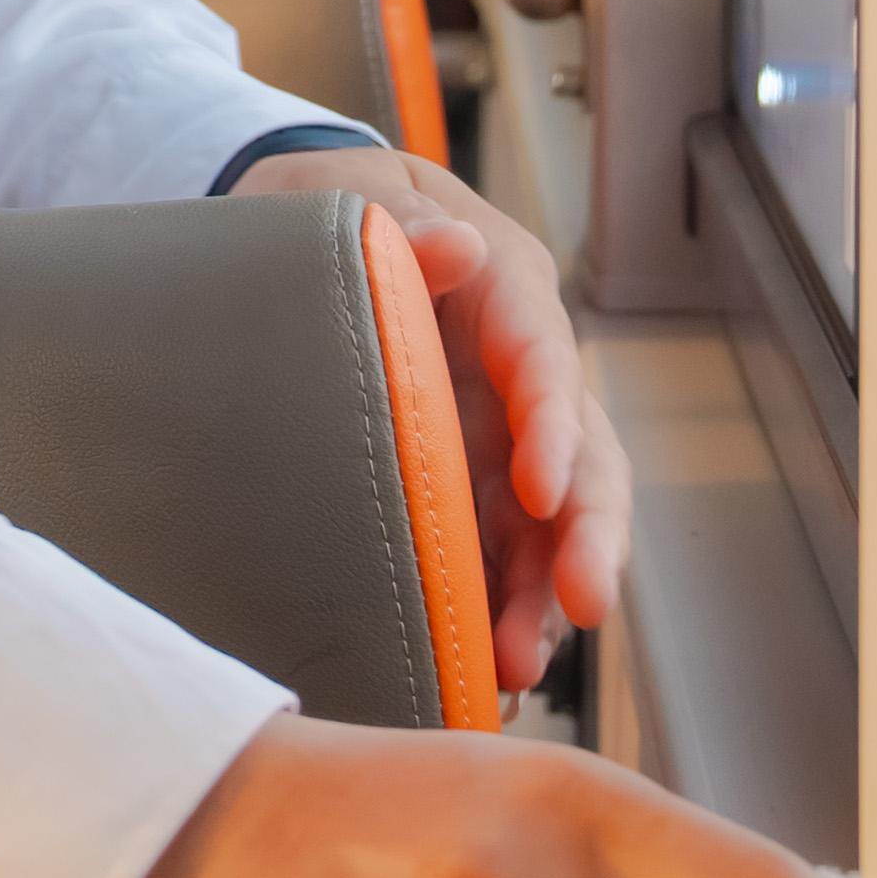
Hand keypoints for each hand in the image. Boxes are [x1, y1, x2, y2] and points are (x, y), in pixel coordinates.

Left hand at [235, 144, 620, 685]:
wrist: (291, 238)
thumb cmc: (327, 210)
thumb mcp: (350, 197)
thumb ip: (397, 221)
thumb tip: (457, 246)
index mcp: (505, 297)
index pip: (546, 363)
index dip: (556, 429)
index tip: (543, 492)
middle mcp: (518, 381)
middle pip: (578, 462)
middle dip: (585, 539)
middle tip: (580, 607)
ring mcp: (493, 443)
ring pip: (543, 532)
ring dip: (539, 601)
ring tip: (515, 668)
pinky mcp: (459, 494)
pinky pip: (492, 563)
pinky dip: (492, 618)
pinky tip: (474, 680)